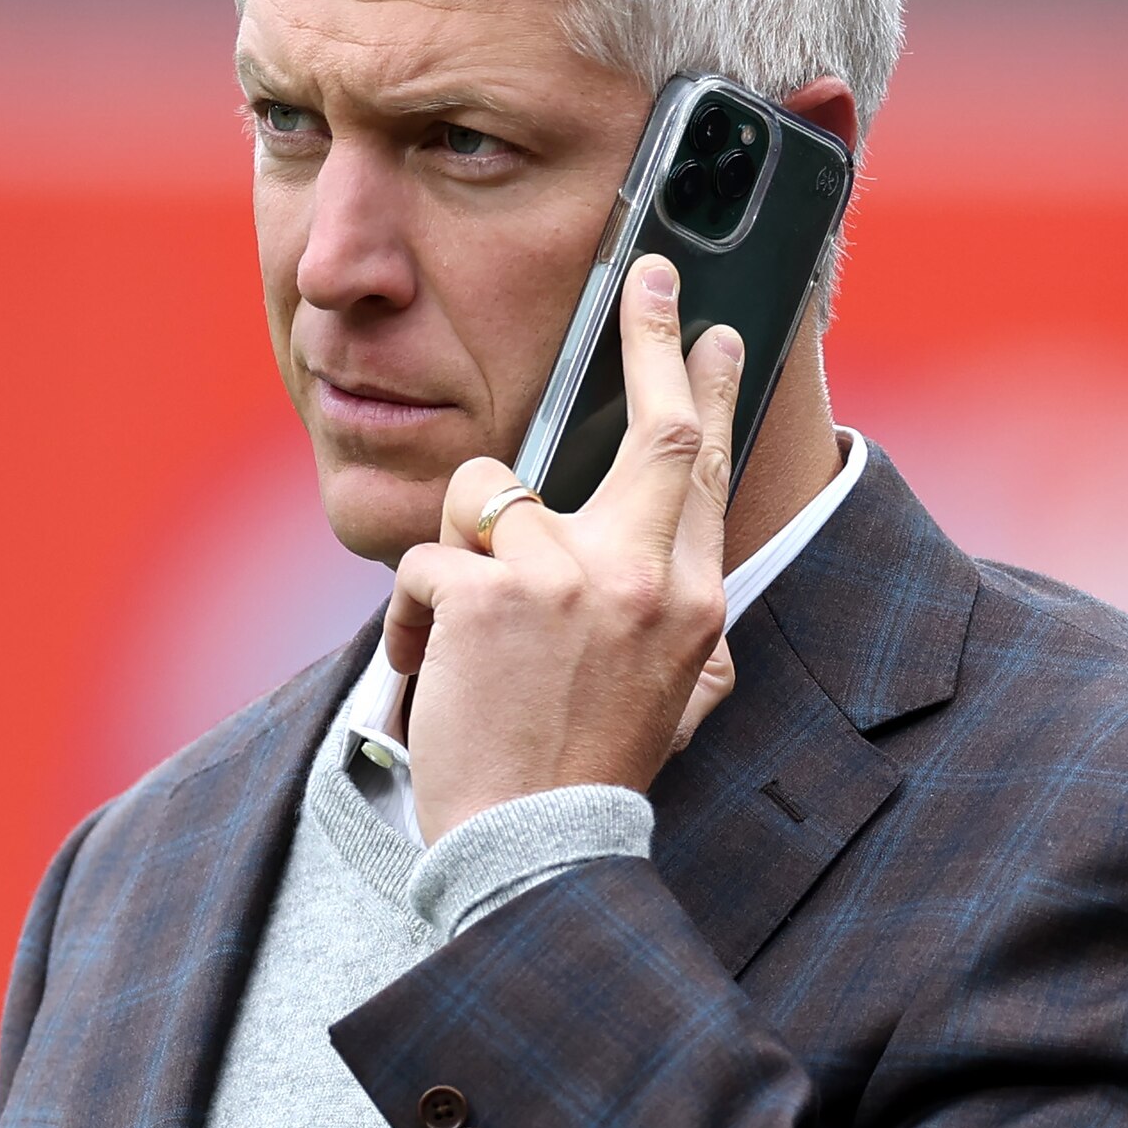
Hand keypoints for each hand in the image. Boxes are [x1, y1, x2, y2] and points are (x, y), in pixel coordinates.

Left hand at [381, 254, 747, 844]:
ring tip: (463, 631)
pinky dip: (414, 618)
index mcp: (693, 604)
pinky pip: (431, 559)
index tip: (714, 337)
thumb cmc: (587, 777)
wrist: (529, 850)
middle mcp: (642, 579)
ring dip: (461, 545)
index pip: (704, 473)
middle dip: (650, 340)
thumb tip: (696, 589)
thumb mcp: (674, 703)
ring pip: (493, 492)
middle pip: (655, 430)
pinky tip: (431, 673)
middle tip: (646, 276)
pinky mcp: (488, 594)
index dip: (710, 393)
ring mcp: (566, 580)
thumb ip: (689, 635)